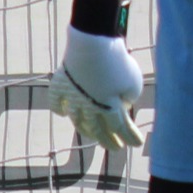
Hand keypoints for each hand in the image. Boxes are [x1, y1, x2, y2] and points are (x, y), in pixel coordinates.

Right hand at [48, 28, 144, 151]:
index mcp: (109, 107)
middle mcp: (89, 106)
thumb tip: (120, 102)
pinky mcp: (61, 83)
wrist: (92, 44)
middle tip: (115, 148)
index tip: (136, 144)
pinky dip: (58, 108)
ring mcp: (72, 96)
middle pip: (98, 129)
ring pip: (77, 119)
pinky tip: (62, 113)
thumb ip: (128, 96)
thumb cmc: (117, 62)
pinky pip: (56, 100)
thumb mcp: (133, 82)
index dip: (129, 136)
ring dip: (85, 129)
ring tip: (90, 134)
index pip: (120, 127)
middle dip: (108, 140)